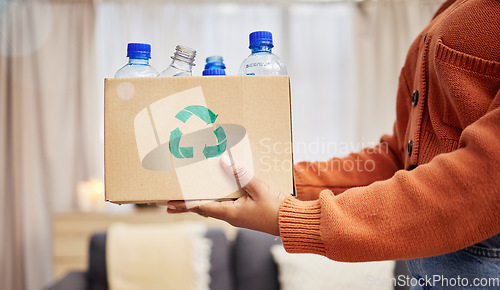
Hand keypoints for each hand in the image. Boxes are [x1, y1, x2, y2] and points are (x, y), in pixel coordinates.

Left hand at [167, 154, 287, 235]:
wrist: (291, 222)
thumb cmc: (276, 208)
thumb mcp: (258, 188)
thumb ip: (241, 174)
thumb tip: (224, 162)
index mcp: (230, 213)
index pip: (201, 207)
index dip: (185, 204)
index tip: (170, 203)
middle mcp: (231, 216)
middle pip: (204, 209)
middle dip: (188, 206)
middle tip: (171, 203)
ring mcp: (238, 216)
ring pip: (214, 208)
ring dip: (200, 203)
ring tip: (189, 198)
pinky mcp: (246, 213)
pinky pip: (226, 206)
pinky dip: (215, 200)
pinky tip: (216, 194)